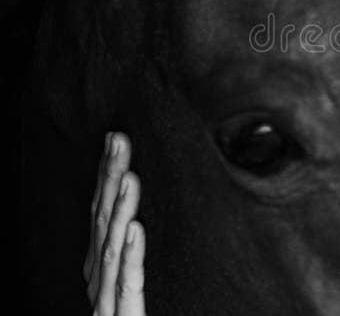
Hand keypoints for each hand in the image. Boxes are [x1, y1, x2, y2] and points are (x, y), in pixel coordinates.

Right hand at [83, 132, 146, 315]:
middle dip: (109, 181)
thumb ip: (131, 259)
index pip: (103, 217)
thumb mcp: (132, 288)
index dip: (107, 179)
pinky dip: (129, 257)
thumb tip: (138, 215)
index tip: (117, 142)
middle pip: (103, 225)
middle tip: (120, 141)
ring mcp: (110, 304)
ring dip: (119, 211)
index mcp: (104, 274)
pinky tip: (135, 230)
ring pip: (111, 252)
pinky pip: (128, 287)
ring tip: (129, 177)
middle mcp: (101, 285)